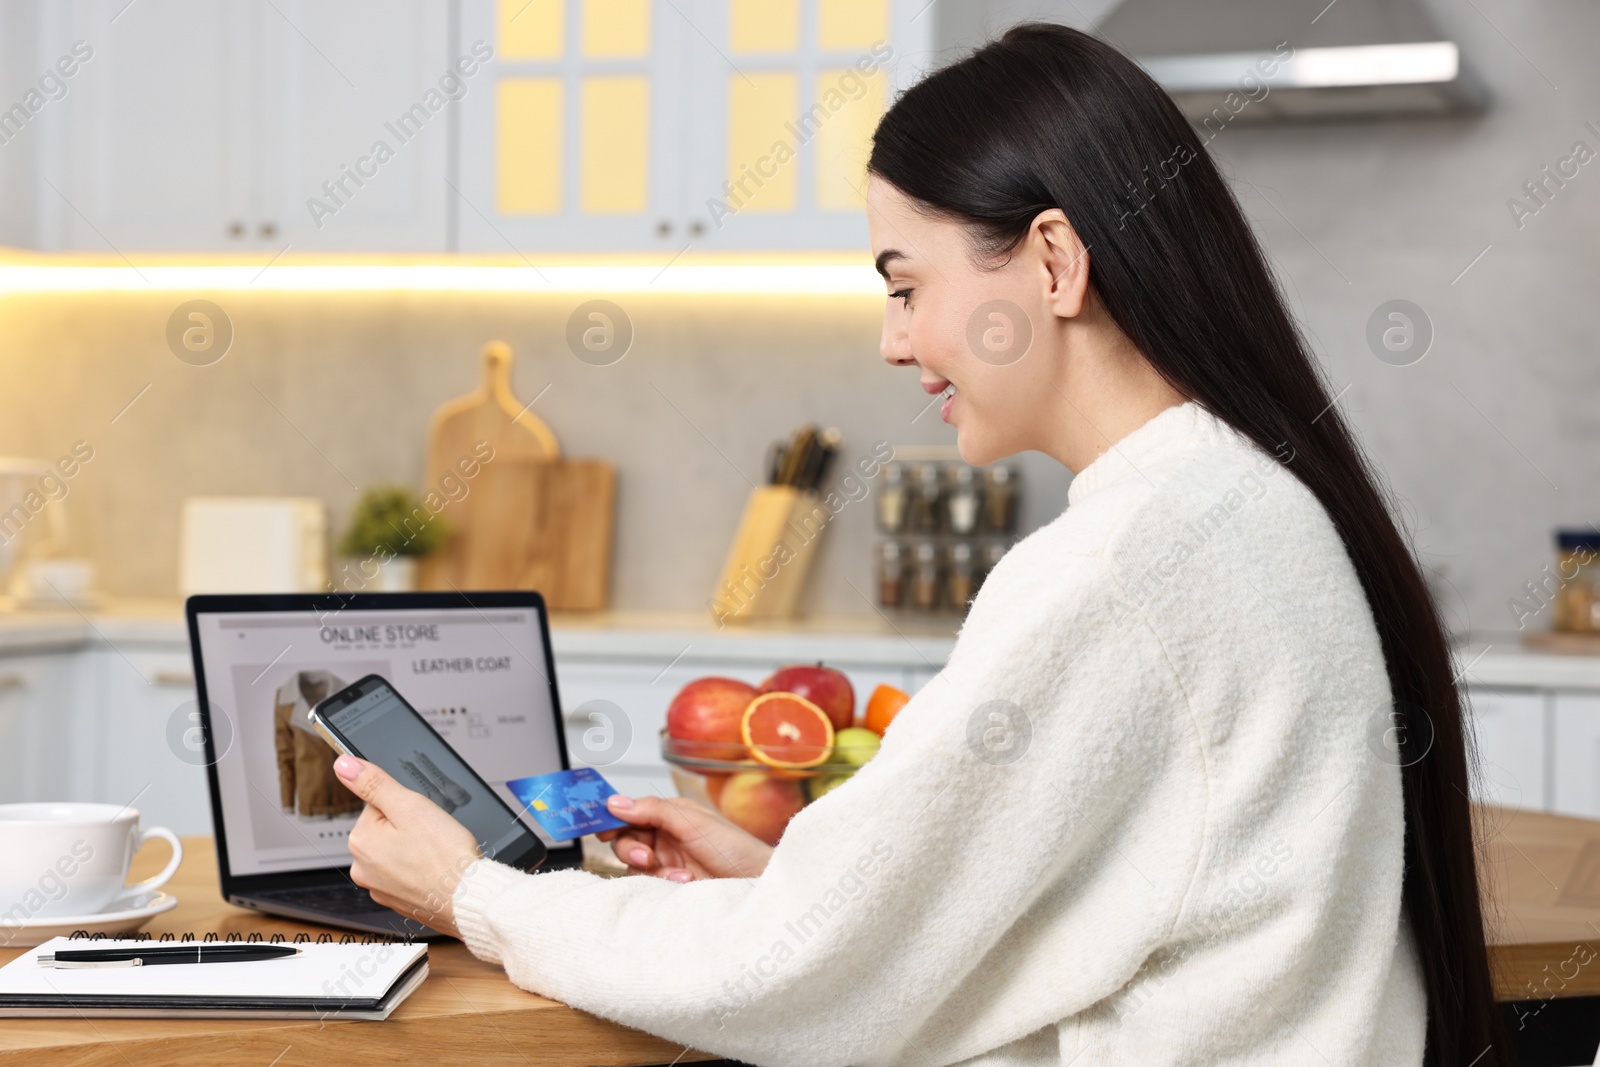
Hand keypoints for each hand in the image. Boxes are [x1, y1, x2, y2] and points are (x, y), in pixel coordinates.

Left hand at [336, 755, 482, 937]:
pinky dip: (420, 871)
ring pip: (397, 852)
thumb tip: (344, 765)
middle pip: (386, 829)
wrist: (468, 898)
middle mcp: (362, 868)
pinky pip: (406, 874)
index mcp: (360, 841)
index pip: (378, 805)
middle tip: (432, 837)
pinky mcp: (398, 900)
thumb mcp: (410, 806)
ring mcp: (379, 888)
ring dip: (415, 850)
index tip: (422, 819)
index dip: (406, 807)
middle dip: (409, 828)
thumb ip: (374, 783)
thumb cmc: (445, 856)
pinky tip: (435, 871)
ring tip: (435, 855)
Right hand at [596, 794, 772, 882]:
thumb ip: (653, 810)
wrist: (757, 882)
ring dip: (651, 869)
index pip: (631, 811)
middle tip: (645, 855)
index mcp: (670, 814)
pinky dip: (661, 883)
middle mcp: (665, 836)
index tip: (600, 825)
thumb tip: (615, 802)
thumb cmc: (735, 847)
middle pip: (625, 839)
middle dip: (630, 848)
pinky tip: (684, 882)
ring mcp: (666, 861)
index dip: (613, 817)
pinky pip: (648, 883)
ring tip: (677, 874)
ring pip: (633, 865)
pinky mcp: (669, 884)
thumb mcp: (693, 822)